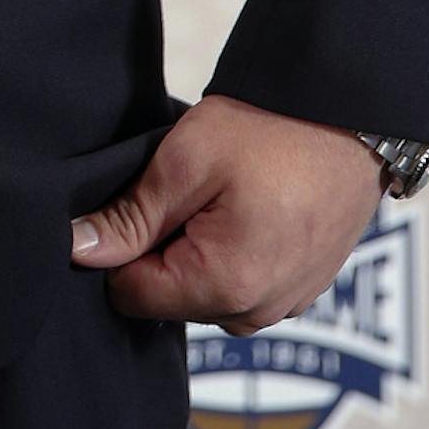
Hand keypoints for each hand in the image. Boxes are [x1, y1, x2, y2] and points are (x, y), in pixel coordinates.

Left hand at [70, 93, 386, 331]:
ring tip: (217, 194)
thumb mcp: (185, 161)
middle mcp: (259, 312)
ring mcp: (286, 304)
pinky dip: (231, 253)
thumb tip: (78, 250)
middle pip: (170, 298)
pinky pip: (243, 286)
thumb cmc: (269, 132)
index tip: (137, 203)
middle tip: (182, 191)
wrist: (350, 116)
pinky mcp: (301, 289)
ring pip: (205, 293)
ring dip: (196, 251)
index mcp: (227, 286)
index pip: (133, 296)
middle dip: (161, 249)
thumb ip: (131, 216)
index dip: (119, 248)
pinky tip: (242, 205)